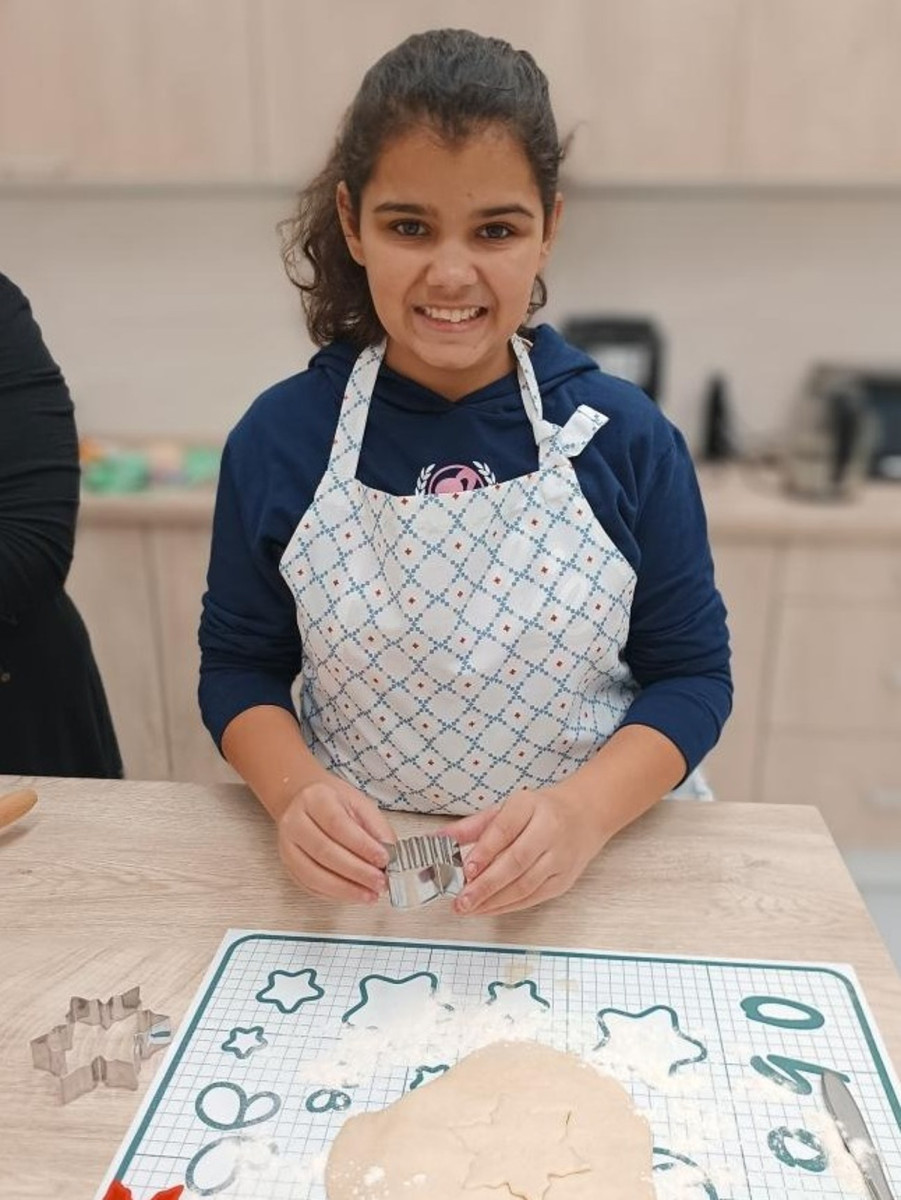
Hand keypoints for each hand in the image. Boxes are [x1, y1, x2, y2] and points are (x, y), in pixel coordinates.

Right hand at [277, 775, 394, 903]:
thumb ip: (376, 827)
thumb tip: (391, 854)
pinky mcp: (288, 866)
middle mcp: (295, 822)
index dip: (362, 845)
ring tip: (370, 894)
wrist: (302, 802)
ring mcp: (287, 846)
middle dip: (357, 871)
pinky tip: (354, 894)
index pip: (337, 824)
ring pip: (314, 874)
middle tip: (380, 882)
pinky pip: (310, 886)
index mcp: (315, 799)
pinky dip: (335, 895)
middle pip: (325, 852)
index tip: (383, 859)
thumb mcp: (359, 803)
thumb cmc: (333, 803)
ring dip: (346, 889)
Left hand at [438, 784, 609, 915]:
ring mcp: (560, 858)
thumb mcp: (506, 808)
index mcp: (530, 806)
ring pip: (526, 884)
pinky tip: (487, 909)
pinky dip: (508, 906)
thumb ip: (472, 826)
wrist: (584, 815)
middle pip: (516, 861)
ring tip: (469, 908)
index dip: (485, 851)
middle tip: (462, 900)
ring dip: (494, 900)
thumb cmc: (539, 811)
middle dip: (486, 885)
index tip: (466, 869)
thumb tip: (440, 839)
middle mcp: (549, 831)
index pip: (505, 829)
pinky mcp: (563, 880)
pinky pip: (533, 897)